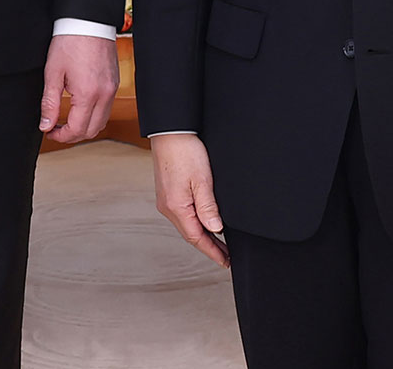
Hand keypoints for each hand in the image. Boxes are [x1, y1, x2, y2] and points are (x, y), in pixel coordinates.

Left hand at [38, 34, 119, 143]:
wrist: (88, 20)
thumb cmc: (70, 41)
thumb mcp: (53, 73)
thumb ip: (49, 103)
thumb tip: (45, 125)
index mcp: (88, 94)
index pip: (77, 129)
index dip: (61, 136)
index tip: (49, 131)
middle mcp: (105, 94)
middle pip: (91, 131)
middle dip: (72, 135)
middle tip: (56, 128)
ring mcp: (112, 88)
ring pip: (101, 122)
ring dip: (85, 126)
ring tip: (67, 119)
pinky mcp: (114, 82)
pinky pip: (107, 108)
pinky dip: (94, 115)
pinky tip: (80, 107)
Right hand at [151, 134, 228, 267]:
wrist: (170, 130)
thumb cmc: (185, 151)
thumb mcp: (202, 180)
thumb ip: (208, 207)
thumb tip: (216, 230)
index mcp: (176, 207)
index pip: (196, 238)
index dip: (213, 251)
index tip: (226, 262)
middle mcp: (167, 207)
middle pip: (190, 234)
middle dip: (209, 246)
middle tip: (226, 256)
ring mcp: (165, 199)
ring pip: (186, 224)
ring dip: (202, 234)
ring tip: (219, 241)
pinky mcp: (167, 191)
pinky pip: (182, 214)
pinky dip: (195, 222)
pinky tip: (204, 221)